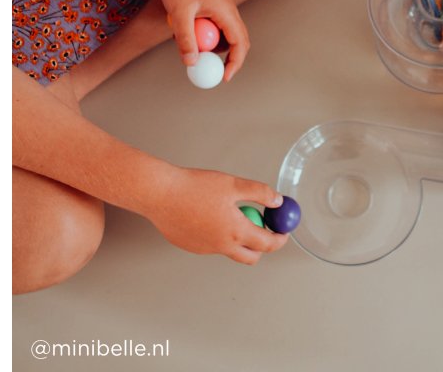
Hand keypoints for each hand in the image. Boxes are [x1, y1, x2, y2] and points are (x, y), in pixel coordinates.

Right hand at [147, 166, 288, 264]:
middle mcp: (220, 246)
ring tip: (232, 214)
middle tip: (264, 230)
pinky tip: (208, 215)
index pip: (266, 244)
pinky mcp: (189, 246)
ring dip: (238, 240)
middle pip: (250, 257)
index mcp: (235, 231)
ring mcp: (204, 249)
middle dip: (261, 247)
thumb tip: (277, 201)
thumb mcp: (233, 184)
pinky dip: (217, 235)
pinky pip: (210, 245)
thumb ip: (259, 193)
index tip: (283, 232)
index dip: (279, 239)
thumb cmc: (194, 187)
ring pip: (229, 250)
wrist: (160, 194)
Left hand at [154, 0, 249, 80]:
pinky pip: (214, 27)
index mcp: (226, 11)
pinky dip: (204, 36)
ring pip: (225, 35)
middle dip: (229, 59)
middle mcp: (228, 10)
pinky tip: (185, 32)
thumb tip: (191, 63)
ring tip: (191, 46)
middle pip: (238, 41)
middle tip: (214, 73)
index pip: (240, 43)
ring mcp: (221, 8)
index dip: (235, 63)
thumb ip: (185, 39)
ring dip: (213, 47)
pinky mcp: (212, 6)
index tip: (224, 78)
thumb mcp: (179, 13)